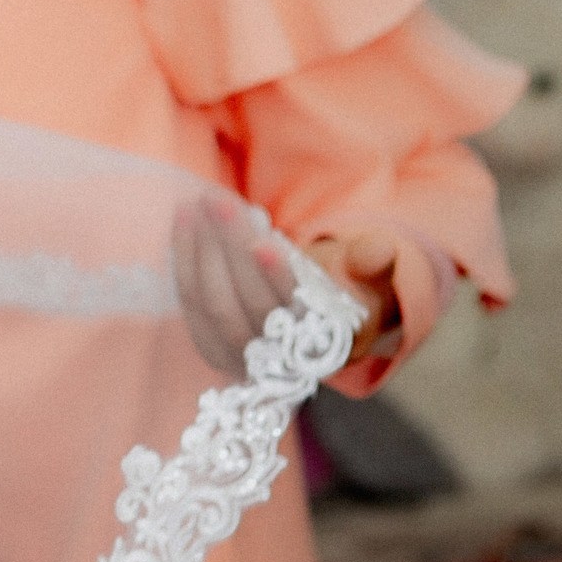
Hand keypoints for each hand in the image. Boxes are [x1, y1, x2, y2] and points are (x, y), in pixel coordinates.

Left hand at [174, 202, 401, 378]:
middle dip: (229, 249)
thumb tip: (376, 249)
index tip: (261, 241)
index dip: (275, 278)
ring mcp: (240, 356)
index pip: (293, 311)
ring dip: (200, 250)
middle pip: (244, 303)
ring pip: (211, 302)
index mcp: (324, 344)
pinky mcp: (211, 344)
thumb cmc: (348, 294)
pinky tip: (184, 222)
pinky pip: (190, 302)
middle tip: (218, 202)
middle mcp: (278, 358)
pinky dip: (185, 260)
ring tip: (198, 204)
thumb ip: (377, 262)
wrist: (316, 327)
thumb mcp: (373, 278)